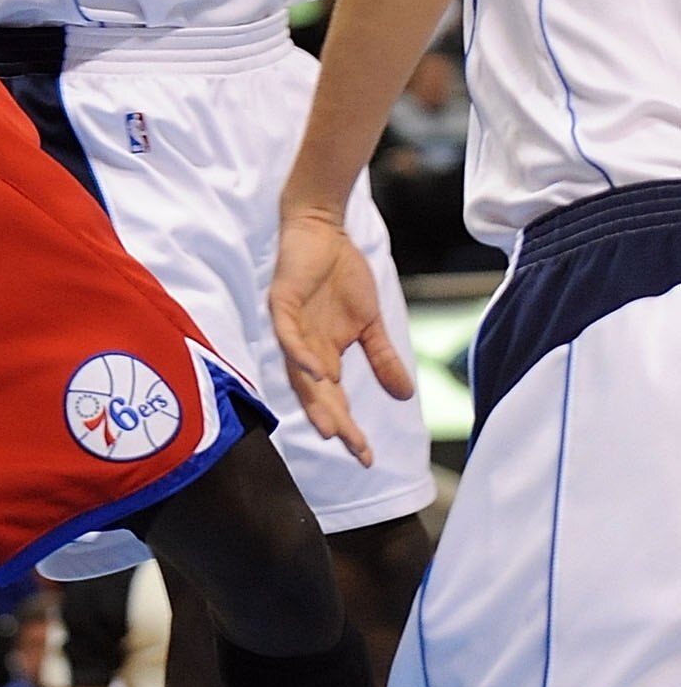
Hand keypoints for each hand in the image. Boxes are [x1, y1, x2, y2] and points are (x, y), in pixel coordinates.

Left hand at [268, 204, 415, 463]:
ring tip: (331, 428)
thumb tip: (405, 395)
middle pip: (316, 395)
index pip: (334, 399)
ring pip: (299, 373)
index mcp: (323, 355)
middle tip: (355, 450)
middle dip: (336, 423)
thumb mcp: (370, 322)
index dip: (349, 426)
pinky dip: (301, 355)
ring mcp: (290, 328)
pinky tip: (318, 373)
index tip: (367, 456)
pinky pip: (288, 336)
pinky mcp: (281, 303)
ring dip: (315, 400)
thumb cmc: (340, 275)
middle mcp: (303, 349)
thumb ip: (382, 358)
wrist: (323, 230)